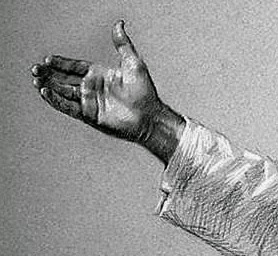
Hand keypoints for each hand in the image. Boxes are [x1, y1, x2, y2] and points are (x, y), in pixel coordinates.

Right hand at [31, 20, 182, 161]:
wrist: (150, 117)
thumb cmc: (145, 93)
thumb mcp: (133, 63)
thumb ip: (123, 44)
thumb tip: (119, 24)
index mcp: (100, 75)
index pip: (75, 66)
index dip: (61, 63)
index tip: (48, 59)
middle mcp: (93, 88)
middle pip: (64, 79)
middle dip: (49, 74)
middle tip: (36, 69)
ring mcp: (90, 102)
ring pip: (63, 92)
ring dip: (49, 86)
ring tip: (36, 80)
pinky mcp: (89, 115)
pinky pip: (68, 106)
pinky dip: (56, 100)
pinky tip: (45, 92)